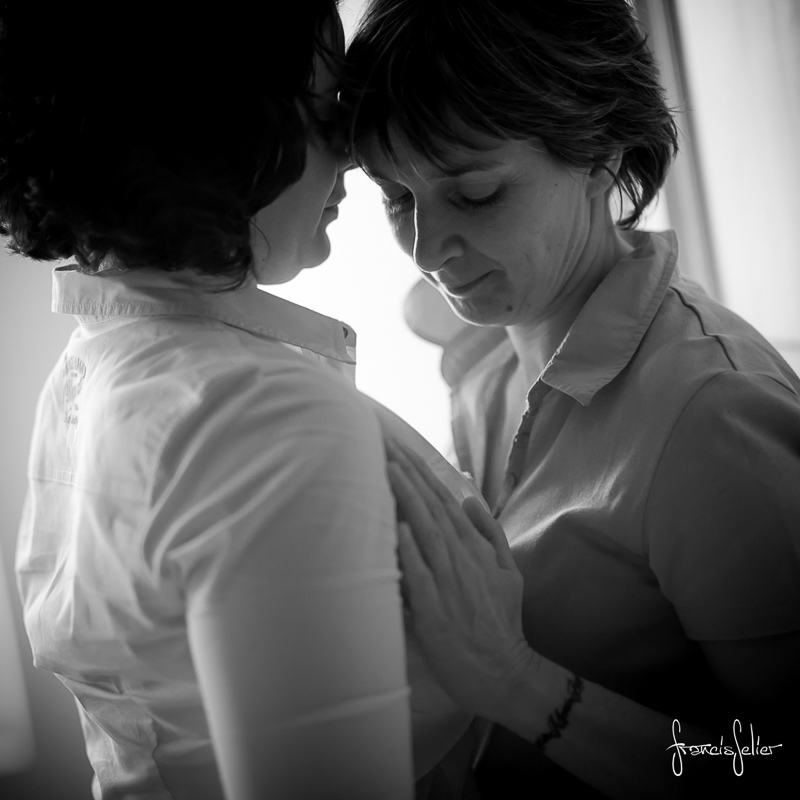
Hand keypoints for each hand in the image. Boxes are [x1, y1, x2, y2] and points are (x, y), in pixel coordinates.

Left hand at [385, 439, 536, 720]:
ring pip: (425, 531)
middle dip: (407, 473)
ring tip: (386, 467)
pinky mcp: (436, 611)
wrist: (504, 671)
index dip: (421, 473)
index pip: (444, 501)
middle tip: (384, 443)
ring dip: (405, 497)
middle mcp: (462, 559)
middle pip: (431, 507)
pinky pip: (420, 575)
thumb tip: (470, 497)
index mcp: (475, 548)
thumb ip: (490, 532)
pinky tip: (397, 526)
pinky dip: (409, 549)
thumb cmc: (502, 621)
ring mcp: (449, 583)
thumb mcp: (508, 571)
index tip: (400, 448)